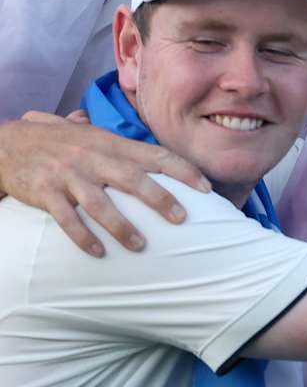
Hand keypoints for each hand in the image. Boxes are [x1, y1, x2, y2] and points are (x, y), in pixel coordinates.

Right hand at [0, 111, 210, 256]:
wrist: (6, 142)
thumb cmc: (56, 140)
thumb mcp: (91, 134)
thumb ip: (120, 143)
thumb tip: (151, 149)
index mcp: (111, 143)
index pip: (156, 155)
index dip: (183, 170)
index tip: (206, 188)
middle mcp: (94, 157)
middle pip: (134, 179)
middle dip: (160, 199)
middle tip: (182, 219)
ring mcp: (69, 175)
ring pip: (100, 203)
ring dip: (122, 226)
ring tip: (141, 246)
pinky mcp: (44, 193)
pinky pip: (66, 218)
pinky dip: (82, 237)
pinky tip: (98, 253)